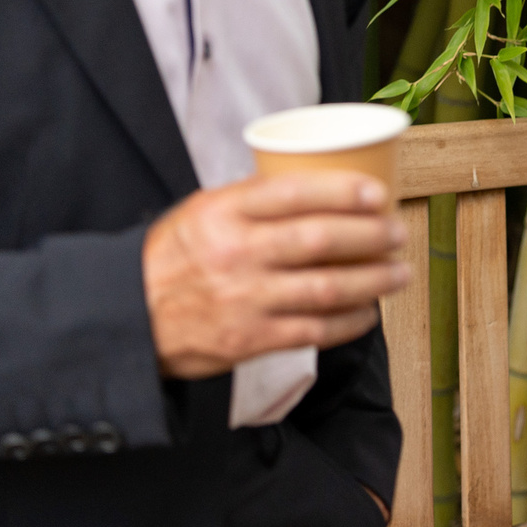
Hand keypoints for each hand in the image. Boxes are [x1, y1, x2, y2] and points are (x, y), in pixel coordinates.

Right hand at [142, 171, 409, 379]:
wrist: (127, 317)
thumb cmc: (174, 258)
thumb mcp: (202, 213)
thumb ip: (254, 200)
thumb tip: (323, 186)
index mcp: (222, 213)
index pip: (294, 193)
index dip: (344, 191)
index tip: (379, 194)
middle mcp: (235, 253)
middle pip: (321, 240)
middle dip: (372, 236)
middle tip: (398, 232)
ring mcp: (244, 299)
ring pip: (327, 287)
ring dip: (374, 280)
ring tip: (399, 272)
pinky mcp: (248, 340)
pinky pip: (314, 330)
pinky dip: (350, 321)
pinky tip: (368, 311)